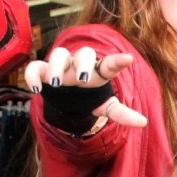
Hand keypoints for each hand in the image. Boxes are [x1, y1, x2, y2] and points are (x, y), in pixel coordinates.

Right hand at [24, 46, 146, 130]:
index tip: (129, 60)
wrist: (67, 98)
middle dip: (82, 62)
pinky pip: (35, 67)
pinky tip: (36, 90)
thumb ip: (122, 113)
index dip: (118, 62)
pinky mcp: (42, 72)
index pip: (109, 64)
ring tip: (56, 83)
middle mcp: (80, 64)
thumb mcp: (105, 107)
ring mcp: (61, 66)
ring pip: (58, 54)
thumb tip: (144, 122)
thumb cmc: (90, 97)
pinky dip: (32, 76)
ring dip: (57, 66)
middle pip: (83, 53)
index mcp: (97, 72)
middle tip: (82, 78)